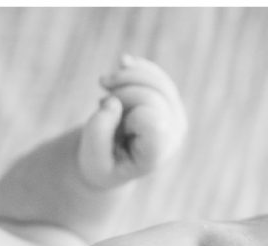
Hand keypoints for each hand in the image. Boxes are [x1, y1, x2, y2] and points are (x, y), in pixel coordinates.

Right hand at [78, 54, 187, 189]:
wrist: (109, 159)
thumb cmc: (100, 161)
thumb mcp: (92, 156)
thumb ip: (98, 132)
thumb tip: (112, 101)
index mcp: (155, 154)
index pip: (150, 121)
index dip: (127, 116)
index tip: (113, 129)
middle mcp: (172, 134)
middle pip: (149, 97)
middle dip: (120, 94)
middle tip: (100, 104)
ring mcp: (174, 115)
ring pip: (154, 80)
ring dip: (125, 77)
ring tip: (104, 84)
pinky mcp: (169, 99)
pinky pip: (155, 73)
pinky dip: (136, 68)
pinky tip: (122, 63)